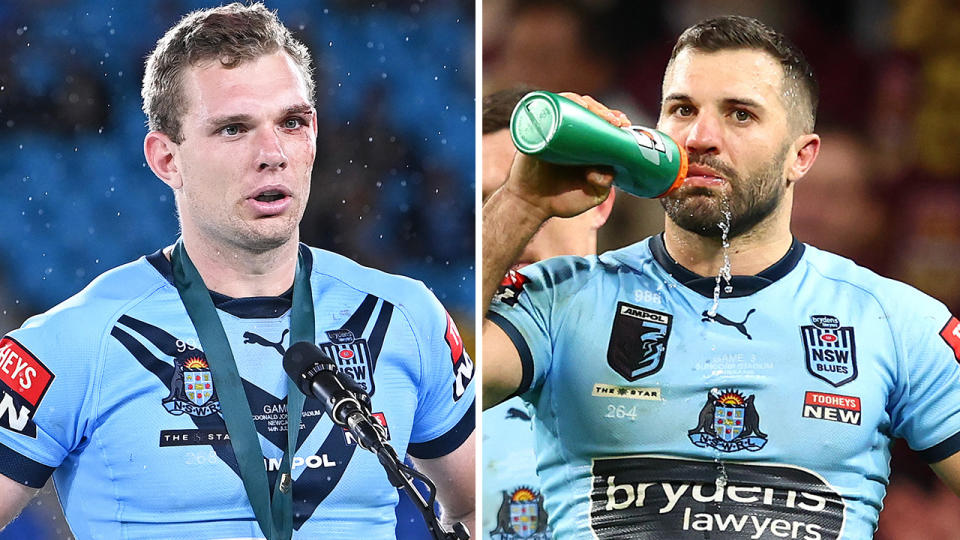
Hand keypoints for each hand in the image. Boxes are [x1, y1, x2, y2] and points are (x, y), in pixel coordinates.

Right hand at [501, 92, 629, 219]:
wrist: (531, 206)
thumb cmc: (562, 200)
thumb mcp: (593, 194)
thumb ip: (605, 183)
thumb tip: (608, 168)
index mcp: (583, 143)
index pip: (600, 121)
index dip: (613, 118)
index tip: (624, 124)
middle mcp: (567, 133)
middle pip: (585, 109)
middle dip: (602, 110)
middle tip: (613, 120)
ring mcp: (549, 130)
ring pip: (566, 104)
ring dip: (581, 102)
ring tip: (593, 110)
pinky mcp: (533, 131)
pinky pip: (543, 109)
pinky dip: (556, 102)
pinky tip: (570, 104)